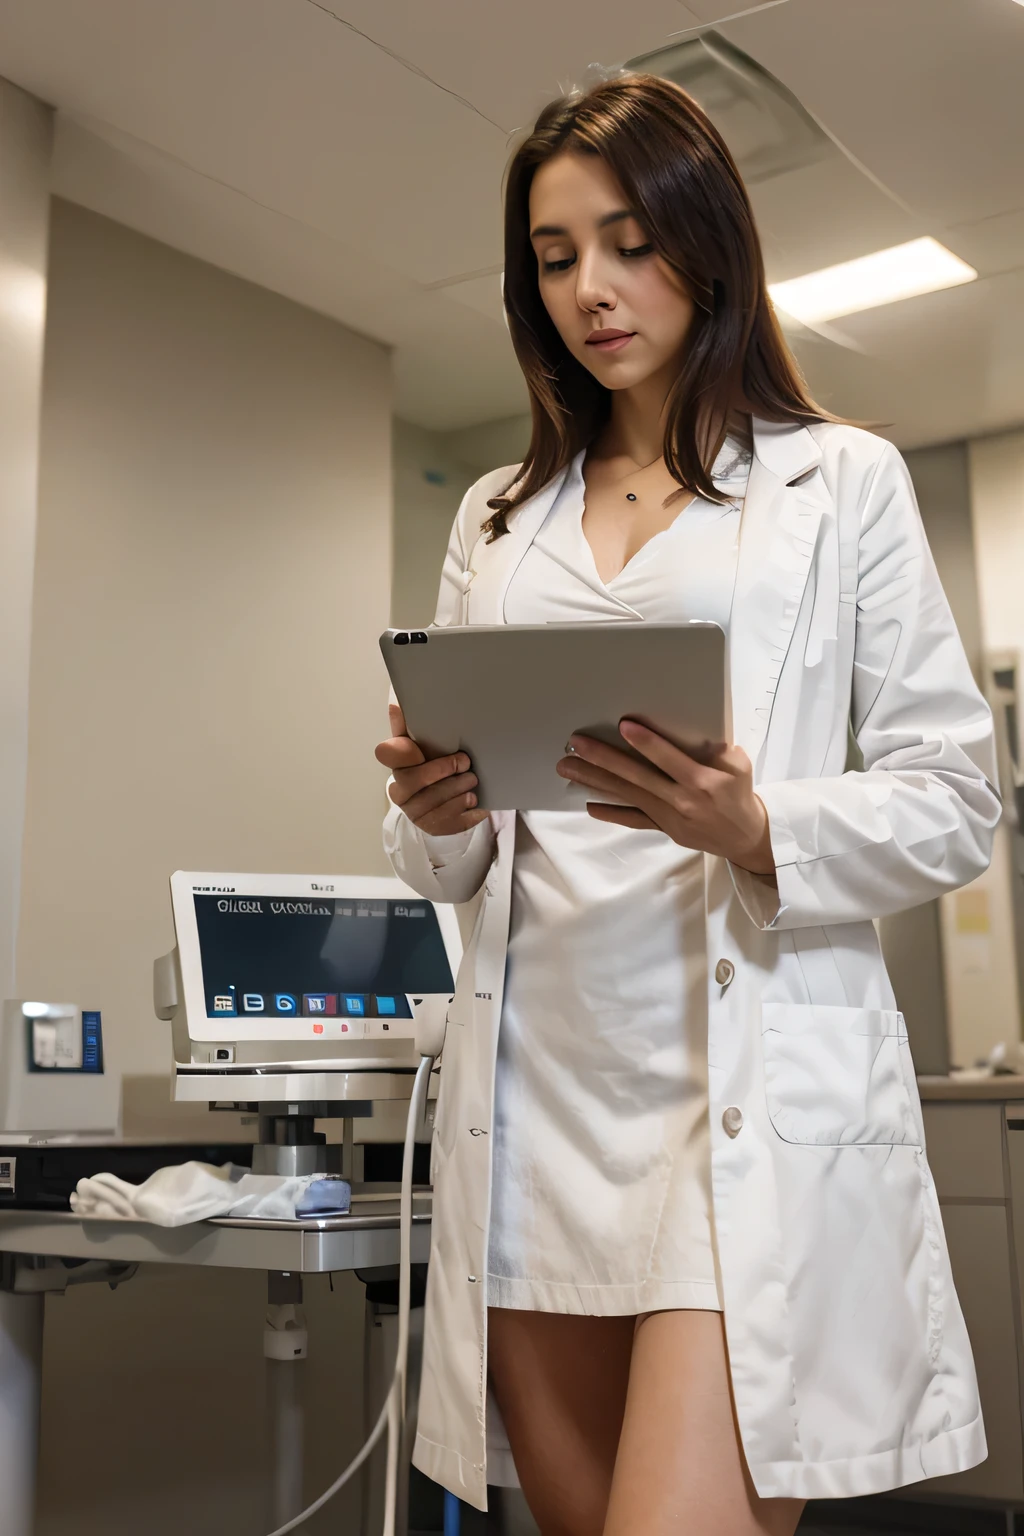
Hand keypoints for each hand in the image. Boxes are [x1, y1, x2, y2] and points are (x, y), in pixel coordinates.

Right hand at [375, 704, 488, 836]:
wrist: (440, 800)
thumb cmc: (430, 765)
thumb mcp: (421, 744)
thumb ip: (408, 725)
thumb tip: (395, 698)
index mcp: (396, 766)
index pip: (387, 754)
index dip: (400, 752)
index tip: (417, 749)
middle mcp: (400, 793)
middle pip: (416, 782)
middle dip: (443, 772)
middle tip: (466, 764)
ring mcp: (416, 814)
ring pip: (435, 804)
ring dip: (458, 791)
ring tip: (472, 782)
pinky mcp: (433, 828)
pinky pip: (449, 823)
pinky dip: (466, 812)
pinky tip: (476, 802)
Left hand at [555, 720, 775, 875]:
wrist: (745, 837)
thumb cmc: (740, 794)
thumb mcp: (740, 767)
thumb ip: (719, 749)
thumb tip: (697, 733)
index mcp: (702, 781)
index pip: (669, 759)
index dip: (646, 743)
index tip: (622, 726)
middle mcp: (681, 800)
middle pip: (636, 777)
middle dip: (603, 759)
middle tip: (576, 745)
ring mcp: (668, 817)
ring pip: (628, 796)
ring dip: (595, 781)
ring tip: (568, 768)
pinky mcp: (663, 829)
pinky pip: (634, 820)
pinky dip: (612, 813)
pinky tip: (589, 806)